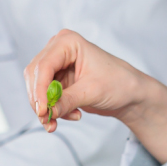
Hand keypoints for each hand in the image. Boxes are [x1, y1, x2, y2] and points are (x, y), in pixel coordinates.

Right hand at [23, 29, 166, 163]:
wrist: (130, 93)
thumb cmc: (118, 83)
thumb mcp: (92, 92)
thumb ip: (66, 101)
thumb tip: (47, 112)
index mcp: (68, 42)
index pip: (44, 65)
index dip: (39, 89)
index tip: (42, 110)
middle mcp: (58, 49)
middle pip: (35, 76)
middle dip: (40, 100)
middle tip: (47, 120)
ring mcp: (57, 64)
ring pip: (37, 88)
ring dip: (46, 107)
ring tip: (57, 123)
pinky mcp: (58, 79)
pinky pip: (45, 96)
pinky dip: (54, 109)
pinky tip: (73, 115)